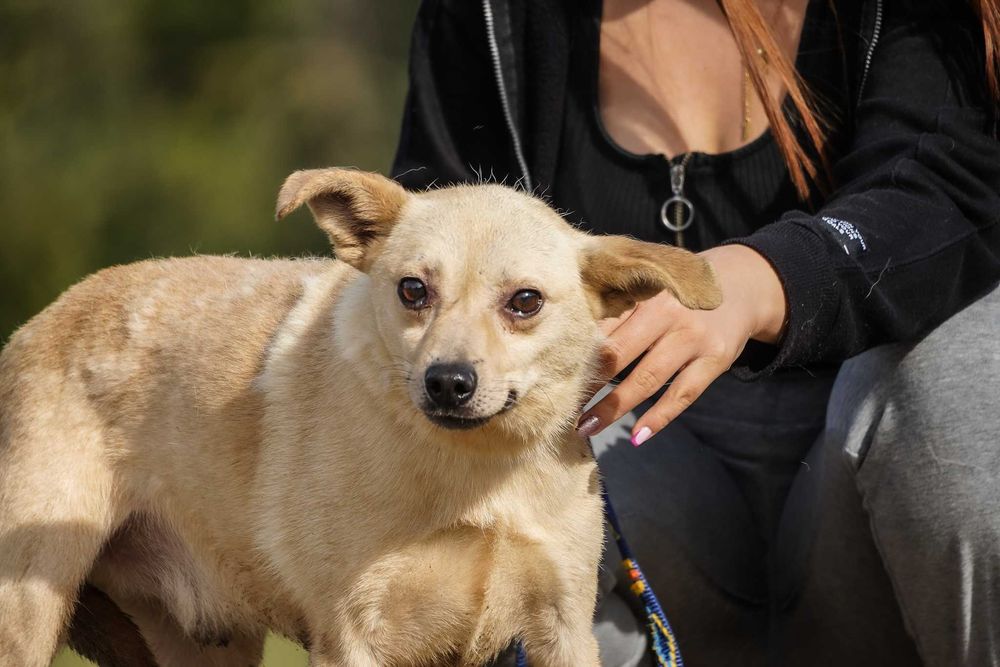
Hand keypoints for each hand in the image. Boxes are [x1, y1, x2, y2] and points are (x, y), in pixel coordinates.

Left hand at [576, 244, 787, 444]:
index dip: (577, 355)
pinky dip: (659, 418)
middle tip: (562, 407)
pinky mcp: (715, 359)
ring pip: (648, 379)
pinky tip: (637, 437)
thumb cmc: (678, 296)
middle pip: (620, 354)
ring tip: (587, 427)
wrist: (743, 287)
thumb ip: (618, 313)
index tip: (554, 376)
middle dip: (589, 384)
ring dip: (614, 407)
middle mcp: (668, 314)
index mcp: (644, 294)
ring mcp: (693, 338)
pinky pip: (682, 395)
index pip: (603, 328)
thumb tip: (572, 347)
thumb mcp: (650, 292)